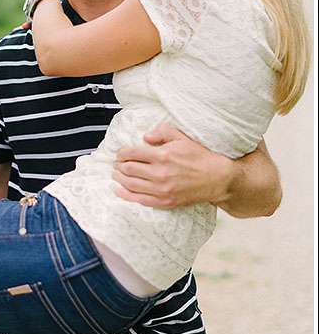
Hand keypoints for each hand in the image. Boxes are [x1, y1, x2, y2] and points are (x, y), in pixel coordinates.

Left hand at [112, 122, 230, 208]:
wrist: (217, 179)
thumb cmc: (200, 157)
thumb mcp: (183, 138)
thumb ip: (162, 132)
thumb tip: (145, 136)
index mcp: (163, 155)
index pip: (131, 153)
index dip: (121, 153)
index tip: (120, 153)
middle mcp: (160, 173)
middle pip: (128, 169)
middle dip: (119, 165)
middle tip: (117, 164)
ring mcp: (161, 189)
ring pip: (130, 184)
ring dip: (119, 178)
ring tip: (116, 174)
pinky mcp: (164, 201)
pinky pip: (138, 199)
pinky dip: (125, 194)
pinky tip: (119, 189)